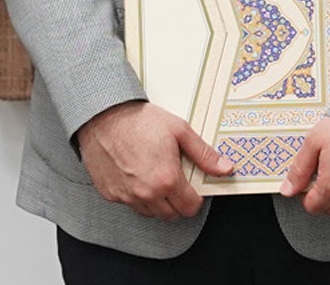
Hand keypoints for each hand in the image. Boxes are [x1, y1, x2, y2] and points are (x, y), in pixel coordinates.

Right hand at [75, 101, 235, 220]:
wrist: (103, 115)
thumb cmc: (138, 120)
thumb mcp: (179, 131)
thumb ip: (204, 154)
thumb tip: (225, 168)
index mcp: (167, 180)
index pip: (190, 207)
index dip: (195, 198)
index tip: (191, 187)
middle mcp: (146, 193)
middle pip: (172, 215)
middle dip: (177, 202)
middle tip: (174, 181)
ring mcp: (127, 196)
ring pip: (150, 213)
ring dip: (157, 202)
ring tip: (155, 177)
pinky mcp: (111, 194)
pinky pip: (129, 204)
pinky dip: (136, 196)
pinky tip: (136, 176)